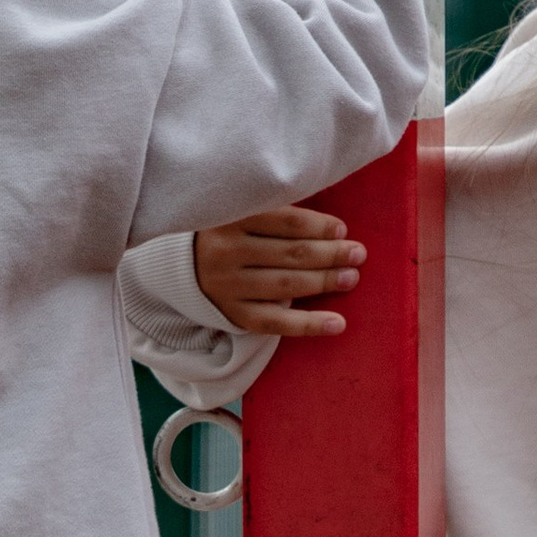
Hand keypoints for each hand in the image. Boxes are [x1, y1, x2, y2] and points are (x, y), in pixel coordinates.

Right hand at [193, 207, 363, 337]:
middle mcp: (227, 252)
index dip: (318, 226)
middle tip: (359, 254)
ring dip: (325, 282)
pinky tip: (338, 324)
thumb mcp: (240, 212)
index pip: (285, 221)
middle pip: (290, 254)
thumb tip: (334, 229)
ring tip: (351, 278)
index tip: (341, 230)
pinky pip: (275, 322)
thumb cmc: (225, 233)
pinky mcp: (233, 314)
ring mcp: (228, 286)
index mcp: (231, 218)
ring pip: (286, 285)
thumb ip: (277, 215)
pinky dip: (309, 324)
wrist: (177, 266)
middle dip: (330, 254)